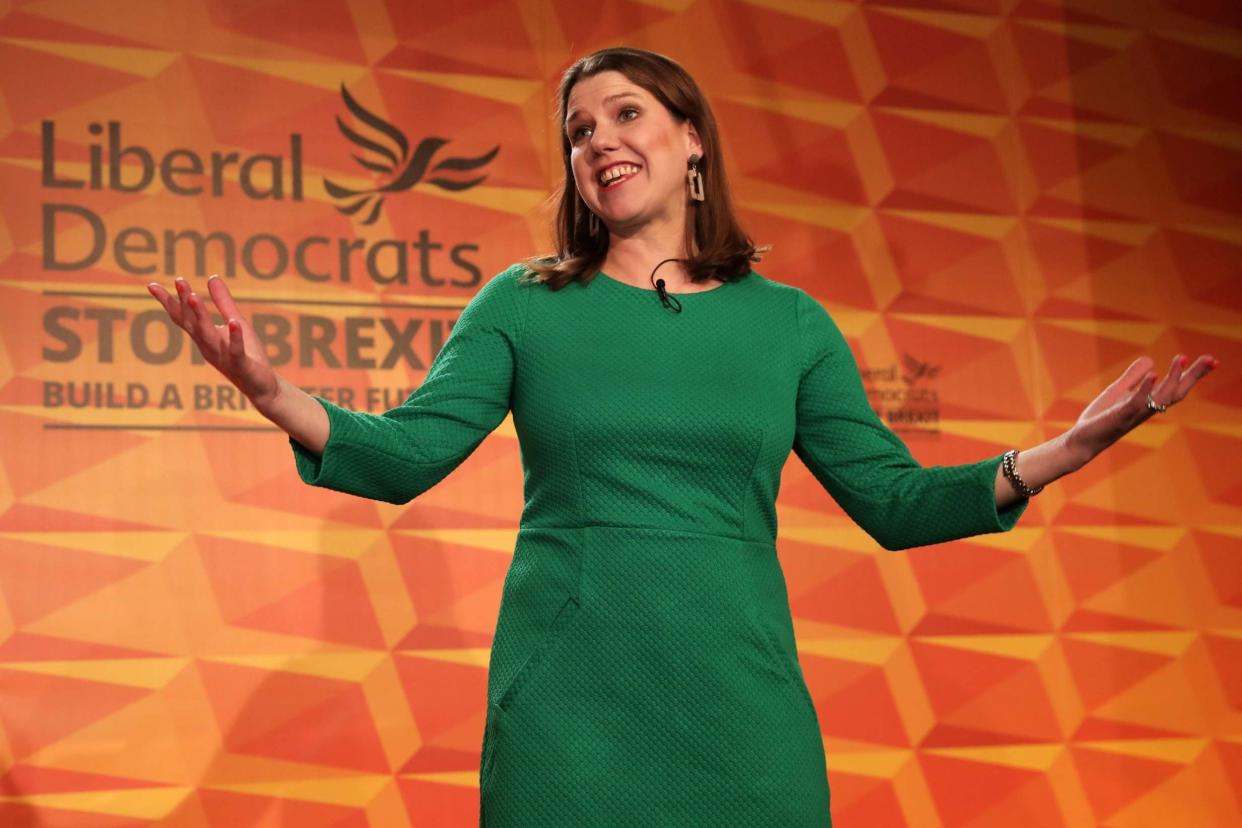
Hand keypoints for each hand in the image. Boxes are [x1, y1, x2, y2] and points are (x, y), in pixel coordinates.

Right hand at [147, 275, 279, 409]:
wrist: (262, 387)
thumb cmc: (248, 354)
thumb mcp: (235, 322)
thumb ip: (223, 302)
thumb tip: (212, 277)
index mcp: (204, 336)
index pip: (182, 317)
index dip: (168, 301)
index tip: (151, 285)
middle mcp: (208, 346)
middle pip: (191, 323)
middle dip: (184, 303)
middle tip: (179, 281)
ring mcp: (222, 356)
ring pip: (208, 335)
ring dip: (200, 316)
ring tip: (193, 297)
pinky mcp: (240, 365)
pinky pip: (236, 350)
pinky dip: (234, 337)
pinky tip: (234, 322)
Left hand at [1065, 353, 1217, 465]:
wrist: (1081, 440)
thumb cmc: (1100, 418)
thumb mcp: (1118, 392)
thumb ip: (1133, 377)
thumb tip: (1151, 361)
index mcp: (1149, 403)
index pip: (1176, 387)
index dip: (1193, 374)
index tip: (1211, 360)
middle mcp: (1147, 409)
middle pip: (1176, 392)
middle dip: (1193, 376)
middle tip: (1211, 359)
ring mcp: (1134, 414)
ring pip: (1161, 398)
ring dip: (1172, 378)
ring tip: (1182, 359)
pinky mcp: (1119, 417)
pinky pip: (1136, 403)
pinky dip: (1145, 389)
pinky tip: (1153, 374)